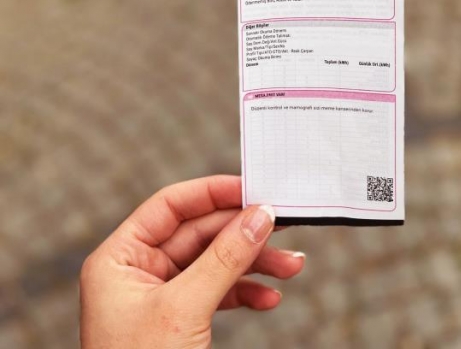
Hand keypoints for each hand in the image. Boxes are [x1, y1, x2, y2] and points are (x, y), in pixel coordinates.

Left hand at [80, 176, 304, 348]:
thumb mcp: (184, 309)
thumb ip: (225, 258)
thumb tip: (260, 215)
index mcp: (119, 258)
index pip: (170, 206)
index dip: (212, 193)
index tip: (253, 188)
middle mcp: (136, 272)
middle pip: (199, 233)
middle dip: (244, 234)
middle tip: (283, 226)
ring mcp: (158, 297)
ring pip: (214, 263)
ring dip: (254, 264)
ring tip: (292, 267)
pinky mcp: (178, 321)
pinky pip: (217, 292)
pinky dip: (246, 293)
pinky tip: (270, 298)